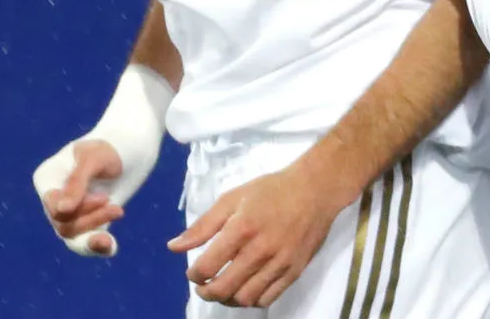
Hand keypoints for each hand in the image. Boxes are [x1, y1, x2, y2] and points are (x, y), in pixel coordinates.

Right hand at [32, 138, 124, 256]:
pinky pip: (85, 239)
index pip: (53, 208)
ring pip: (72, 235)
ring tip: (119, 213)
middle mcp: (54, 195)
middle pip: (62, 224)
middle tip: (118, 207)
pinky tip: (111, 248)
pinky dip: (97, 245)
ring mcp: (70, 207)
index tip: (104, 198)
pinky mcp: (89, 216)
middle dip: (90, 219)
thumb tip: (60, 211)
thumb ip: (77, 182)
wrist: (137, 142)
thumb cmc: (113, 144)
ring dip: (96, 228)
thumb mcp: (95, 158)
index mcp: (47, 177)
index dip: (78, 209)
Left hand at [168, 159, 345, 309]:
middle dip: (206, 292)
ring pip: (245, 298)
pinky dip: (252, 299)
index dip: (194, 274)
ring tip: (224, 287)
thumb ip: (204, 224)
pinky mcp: (294, 271)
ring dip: (228, 299)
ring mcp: (280, 263)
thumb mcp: (234, 197)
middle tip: (204, 285)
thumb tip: (174, 247)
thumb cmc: (272, 190)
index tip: (194, 271)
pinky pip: (267, 298)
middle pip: (224, 289)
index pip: (207, 266)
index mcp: (242, 227)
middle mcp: (260, 249)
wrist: (315, 189)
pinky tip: (246, 287)